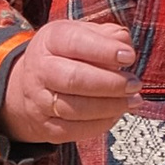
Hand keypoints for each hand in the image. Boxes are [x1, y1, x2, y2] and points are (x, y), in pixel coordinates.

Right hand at [1, 16, 140, 144]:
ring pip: (76, 109)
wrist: (30, 85)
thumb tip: (124, 46)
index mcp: (50, 40)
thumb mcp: (83, 34)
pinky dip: (100, 124)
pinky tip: (116, 113)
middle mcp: (40, 70)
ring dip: (110, 106)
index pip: (75, 42)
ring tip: (132, 100)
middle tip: (134, 84)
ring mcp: (40, 100)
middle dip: (111, 83)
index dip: (104, 50)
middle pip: (74, 79)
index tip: (128, 57)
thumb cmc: (66, 55)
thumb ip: (107, 35)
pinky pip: (75, 130)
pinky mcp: (46, 126)